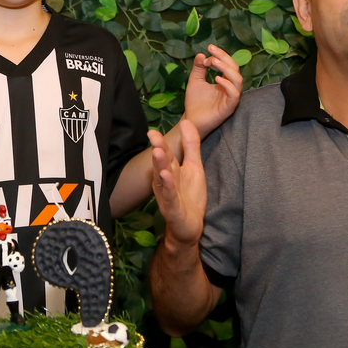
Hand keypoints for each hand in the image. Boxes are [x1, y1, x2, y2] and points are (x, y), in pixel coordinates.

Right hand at [150, 121, 205, 247]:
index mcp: (170, 170)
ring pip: (162, 178)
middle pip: (161, 163)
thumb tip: (187, 122)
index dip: (159, 142)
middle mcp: (165, 181)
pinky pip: (169, 196)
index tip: (152, 131)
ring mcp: (167, 195)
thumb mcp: (194, 167)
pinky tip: (166, 176)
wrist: (189, 226)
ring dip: (160, 165)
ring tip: (158, 152)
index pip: (165, 154)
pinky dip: (168, 186)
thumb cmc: (189, 196)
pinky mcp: (172, 208)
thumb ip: (191, 146)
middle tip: (153, 136)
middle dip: (158, 149)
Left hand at [182, 45, 241, 138]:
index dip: (220, 55)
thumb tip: (201, 54)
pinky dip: (228, 85)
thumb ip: (199, 68)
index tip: (209, 48)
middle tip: (212, 52)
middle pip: (235, 69)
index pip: (229, 64)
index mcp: (225, 81)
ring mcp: (230, 98)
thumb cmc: (195, 102)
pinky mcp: (229, 108)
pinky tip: (217, 79)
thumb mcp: (195, 80)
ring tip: (214, 63)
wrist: (191, 120)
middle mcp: (230, 88)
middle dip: (224, 58)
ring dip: (227, 69)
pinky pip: (234, 95)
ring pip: (238, 80)